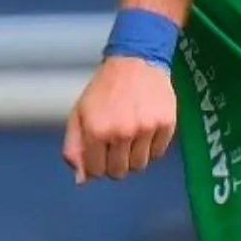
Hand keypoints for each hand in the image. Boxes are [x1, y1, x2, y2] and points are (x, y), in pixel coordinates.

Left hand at [62, 56, 175, 183]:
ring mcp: (145, 129)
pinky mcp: (166, 125)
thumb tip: (81, 180)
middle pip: (119, 172)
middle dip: (114, 162)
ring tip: (131, 135)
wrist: (136, 61)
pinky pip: (158, 153)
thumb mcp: (79, 113)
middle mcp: (121, 132)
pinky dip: (151, 147)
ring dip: (133, 156)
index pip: (96, 171)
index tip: (99, 151)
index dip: (96, 164)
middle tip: (115, 143)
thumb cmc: (104, 88)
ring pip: (139, 166)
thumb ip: (74, 147)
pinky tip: (145, 128)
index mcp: (96, 129)